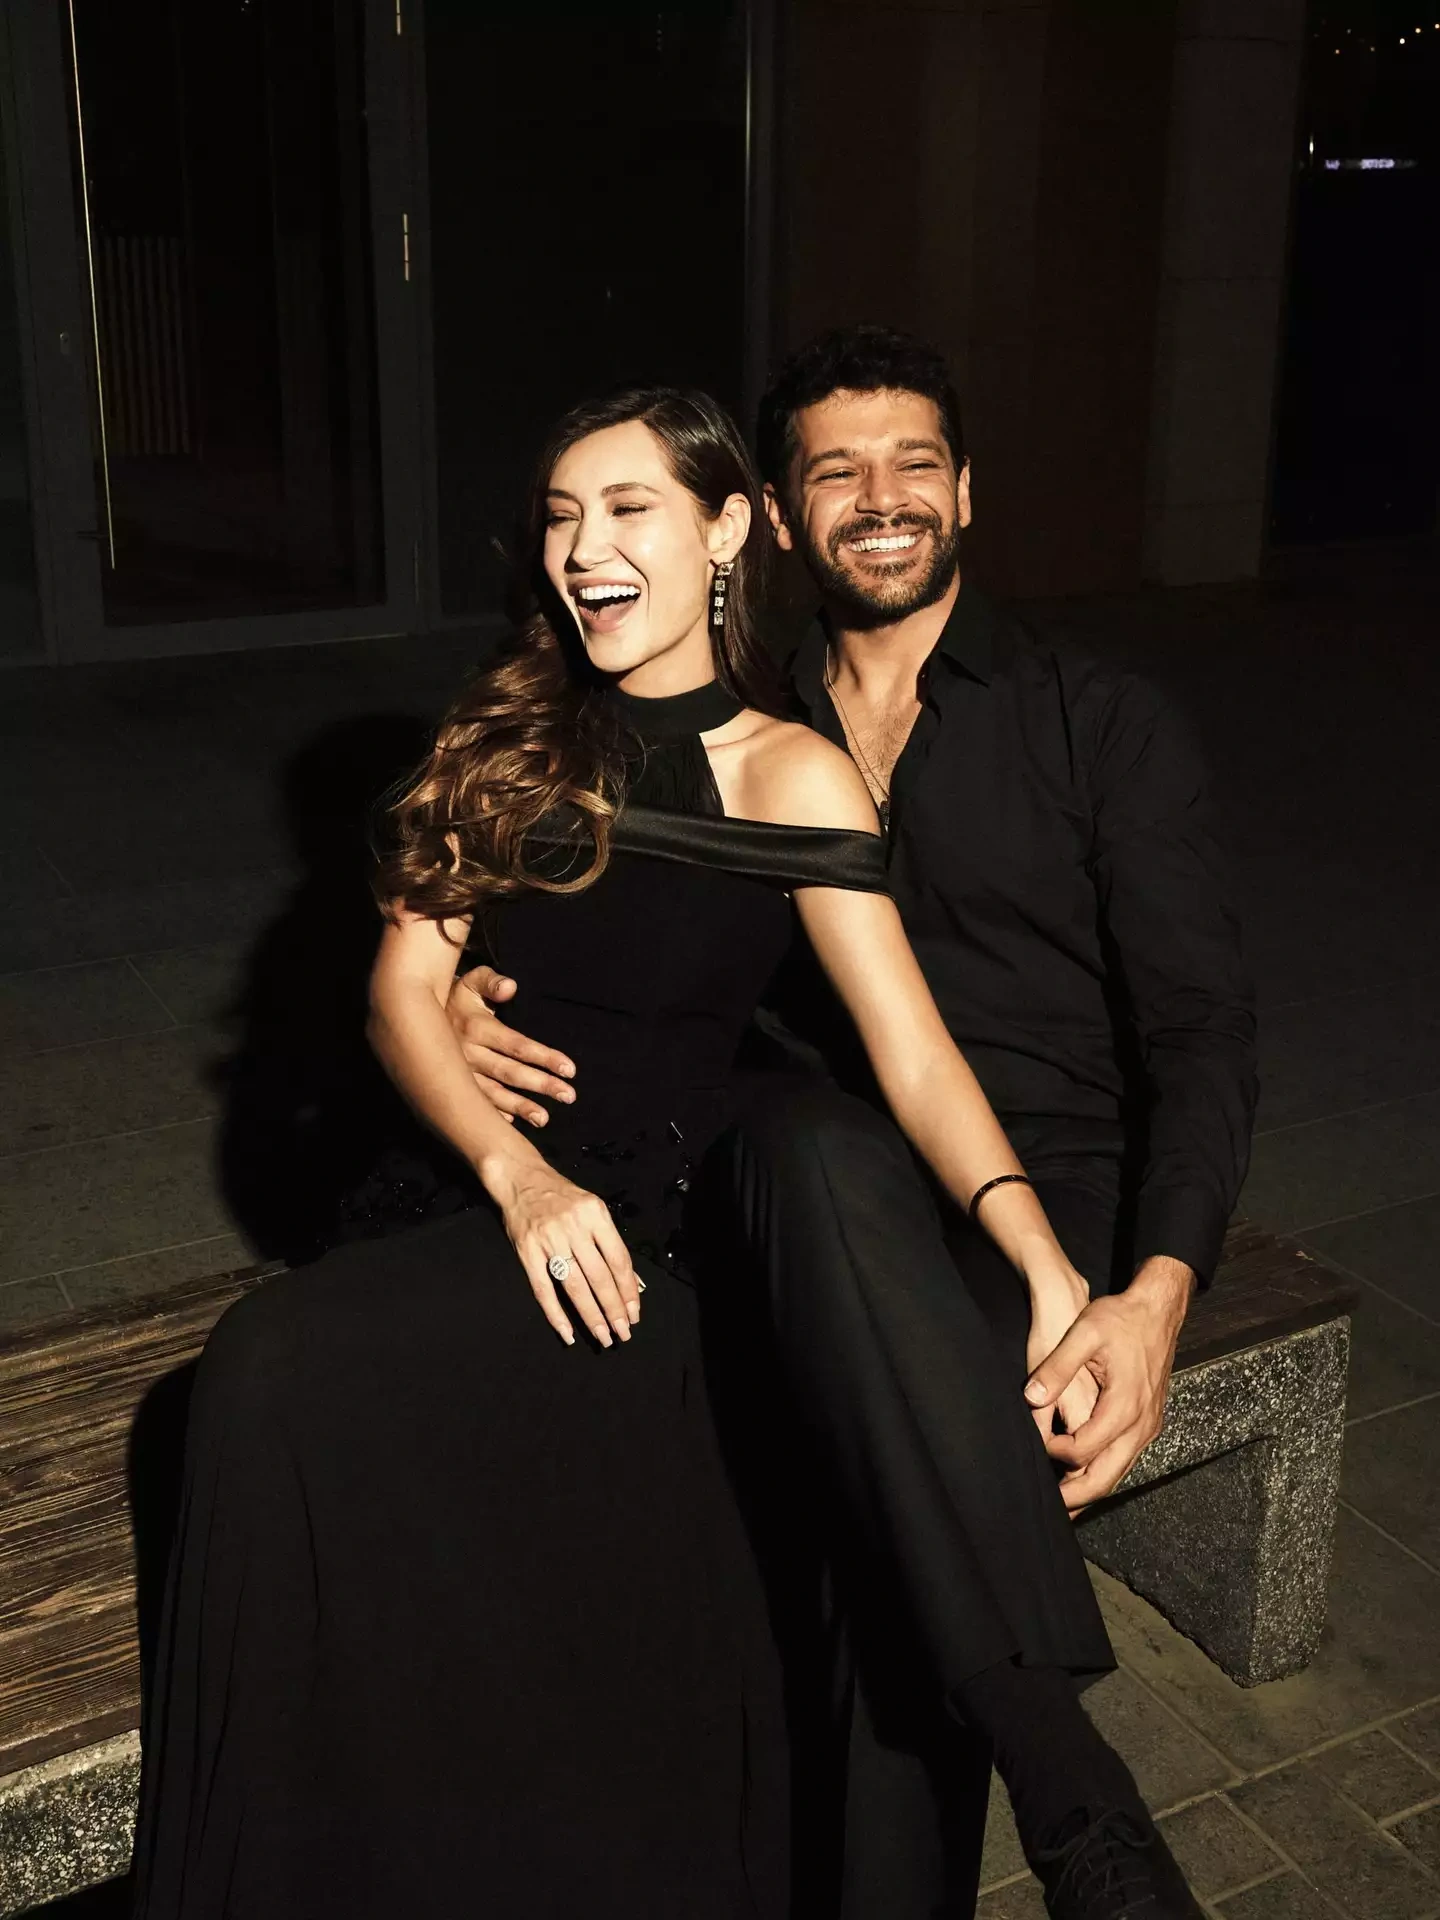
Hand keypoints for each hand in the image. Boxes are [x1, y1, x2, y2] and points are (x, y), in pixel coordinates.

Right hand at [446, 965, 576, 1127]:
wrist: (416, 1015)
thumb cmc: (456, 997)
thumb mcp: (471, 982)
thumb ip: (491, 982)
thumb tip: (510, 987)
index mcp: (476, 1028)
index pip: (517, 1045)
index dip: (544, 1057)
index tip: (570, 1069)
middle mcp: (468, 1054)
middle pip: (510, 1072)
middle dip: (541, 1085)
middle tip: (569, 1096)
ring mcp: (459, 1073)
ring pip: (493, 1094)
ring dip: (520, 1107)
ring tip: (544, 1119)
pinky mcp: (451, 1085)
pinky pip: (474, 1103)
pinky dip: (493, 1114)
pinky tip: (512, 1122)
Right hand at [486, 1153, 640, 1348]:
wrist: (521, 1179)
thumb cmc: (562, 1196)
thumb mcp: (592, 1208)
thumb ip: (608, 1241)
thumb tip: (629, 1281)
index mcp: (596, 1215)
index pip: (618, 1259)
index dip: (628, 1290)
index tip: (634, 1313)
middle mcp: (574, 1227)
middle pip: (599, 1276)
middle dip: (613, 1309)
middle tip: (622, 1333)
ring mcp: (549, 1240)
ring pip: (575, 1286)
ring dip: (591, 1315)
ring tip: (603, 1336)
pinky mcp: (527, 1252)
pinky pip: (544, 1289)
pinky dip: (556, 1314)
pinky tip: (568, 1332)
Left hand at [1024, 1255, 1194, 1511]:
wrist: (1158, 1310)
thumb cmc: (1121, 1319)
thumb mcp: (1085, 1333)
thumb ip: (1057, 1367)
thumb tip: (1031, 1398)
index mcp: (1124, 1405)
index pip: (1085, 1449)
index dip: (1057, 1452)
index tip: (1037, 1443)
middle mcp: (1141, 1424)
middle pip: (1107, 1476)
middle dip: (1078, 1497)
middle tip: (1051, 1511)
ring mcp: (1148, 1426)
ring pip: (1119, 1472)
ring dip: (1092, 1490)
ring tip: (1065, 1506)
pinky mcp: (1149, 1422)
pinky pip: (1126, 1458)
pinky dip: (1105, 1473)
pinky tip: (1086, 1476)